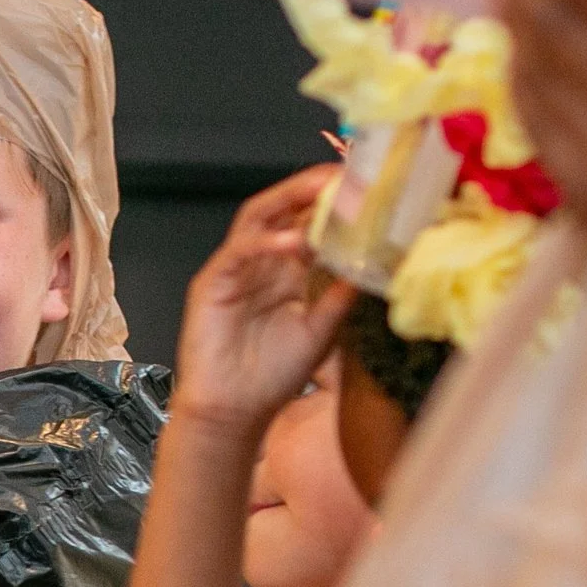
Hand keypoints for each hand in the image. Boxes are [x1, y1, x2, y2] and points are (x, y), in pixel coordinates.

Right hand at [170, 167, 355, 433]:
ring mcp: (235, 269)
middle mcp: (262, 262)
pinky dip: (264, 243)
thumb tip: (375, 260)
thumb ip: (342, 294)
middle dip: (314, 187)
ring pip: (258, 217)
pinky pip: (237, 252)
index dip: (336, 202)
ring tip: (322, 191)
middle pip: (284, 207)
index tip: (370, 188)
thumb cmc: (271, 376)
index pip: (310, 220)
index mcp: (289, 270)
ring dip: (288, 200)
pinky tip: (292, 243)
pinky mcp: (211, 284)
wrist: (234, 412)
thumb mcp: (322, 329)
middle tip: (349, 174)